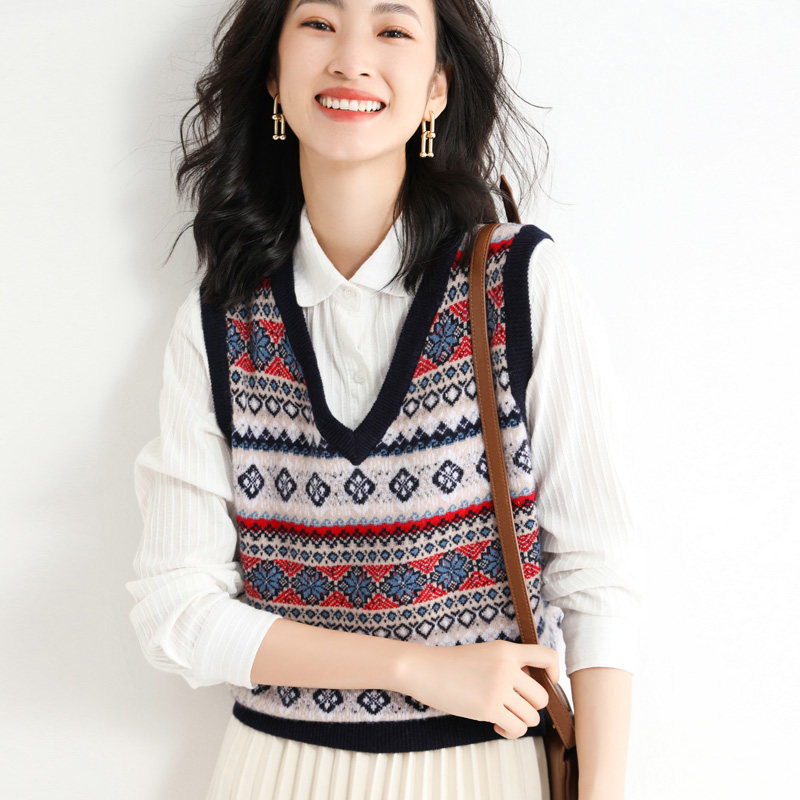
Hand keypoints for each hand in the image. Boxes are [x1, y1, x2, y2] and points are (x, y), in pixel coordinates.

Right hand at [397, 639, 558, 738]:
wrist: (424, 669)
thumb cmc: (452, 663)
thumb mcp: (485, 653)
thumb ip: (509, 664)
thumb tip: (530, 683)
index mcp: (507, 650)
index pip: (547, 656)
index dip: (554, 672)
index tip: (547, 681)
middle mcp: (506, 667)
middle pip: (542, 697)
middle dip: (532, 707)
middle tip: (515, 706)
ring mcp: (498, 688)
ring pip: (532, 717)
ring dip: (520, 721)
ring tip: (503, 716)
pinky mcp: (488, 708)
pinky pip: (516, 728)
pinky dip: (509, 731)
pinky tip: (496, 724)